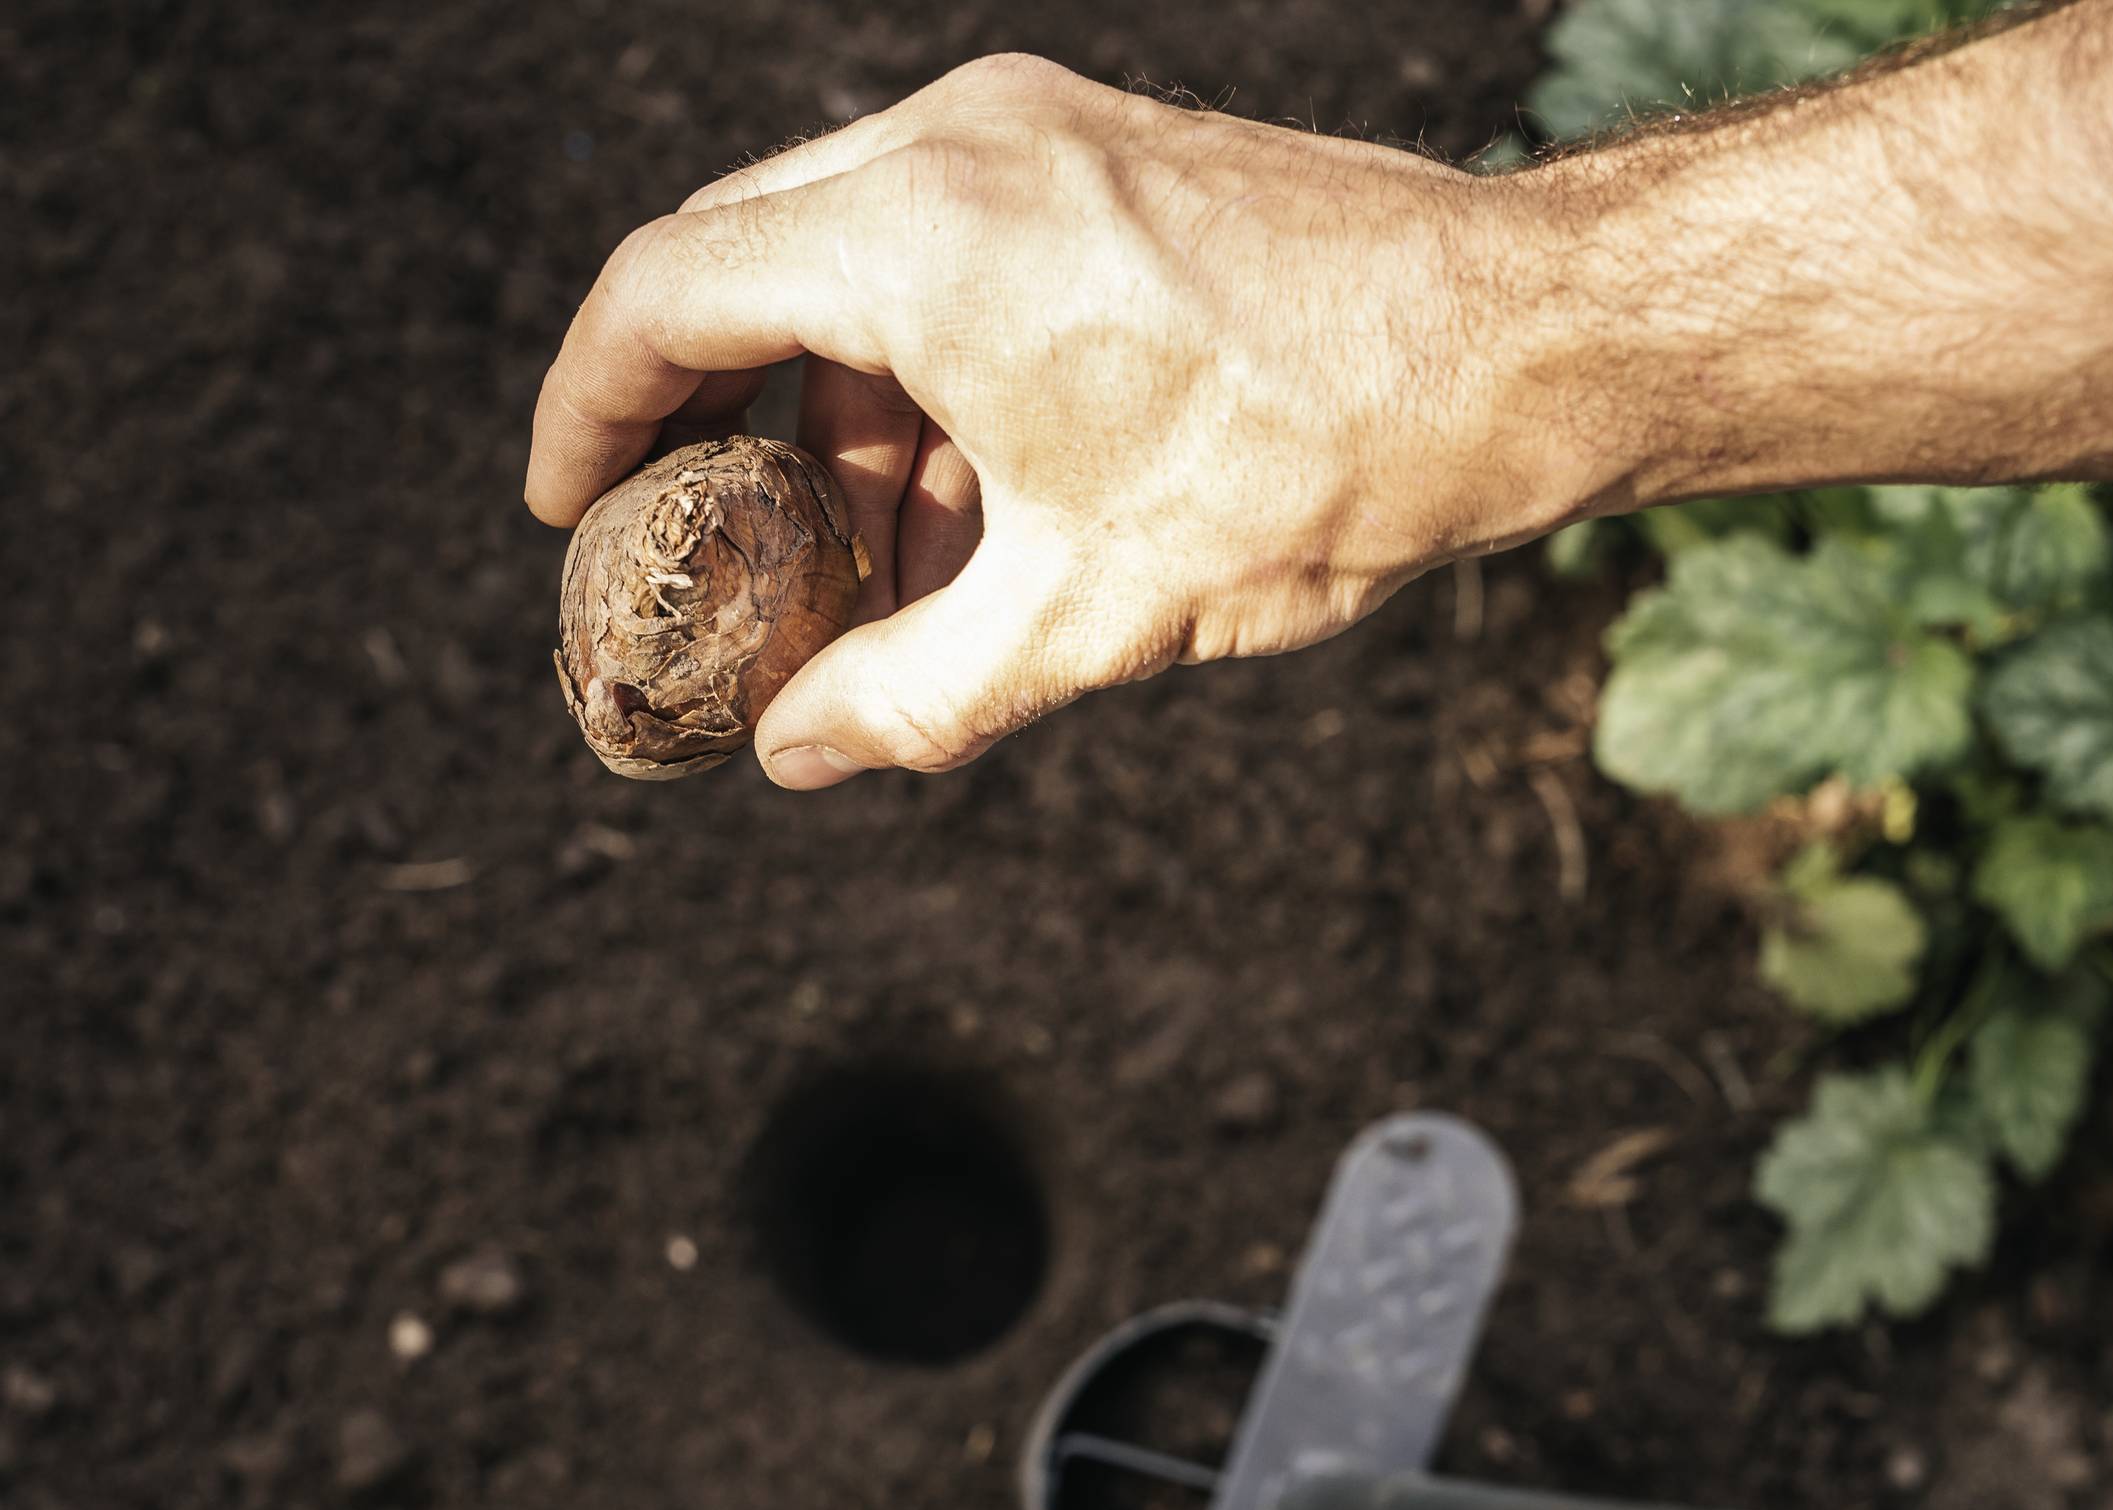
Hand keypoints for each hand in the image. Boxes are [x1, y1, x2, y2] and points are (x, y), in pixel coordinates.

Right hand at [525, 57, 1582, 787]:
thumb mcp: (1094, 614)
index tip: (569, 507)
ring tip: (881, 579)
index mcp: (922, 232)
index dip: (590, 410)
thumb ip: (916, 694)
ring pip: (861, 261)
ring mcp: (1042, 131)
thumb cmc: (1320, 463)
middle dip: (715, 422)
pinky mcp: (1110, 153)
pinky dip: (937, 370)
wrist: (1521, 344)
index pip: (663, 293)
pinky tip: (981, 508)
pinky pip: (961, 248)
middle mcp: (961, 141)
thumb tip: (797, 753)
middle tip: (707, 552)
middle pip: (746, 264)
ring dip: (845, 416)